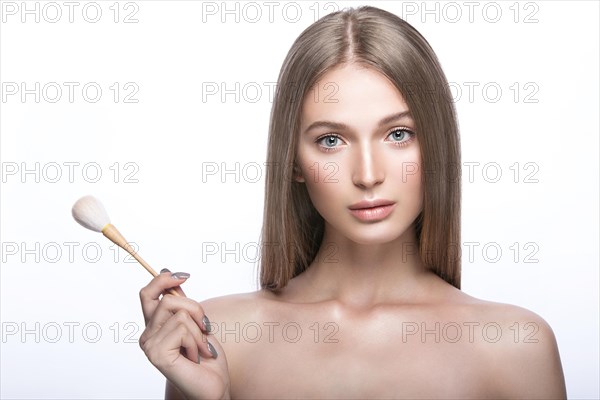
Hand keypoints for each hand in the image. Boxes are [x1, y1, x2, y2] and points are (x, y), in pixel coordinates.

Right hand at [139, 269, 229, 399]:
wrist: (214, 385)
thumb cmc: (206, 358)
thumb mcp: (196, 323)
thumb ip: (182, 304)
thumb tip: (170, 275)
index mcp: (154, 326)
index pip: (147, 294)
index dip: (162, 280)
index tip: (183, 276)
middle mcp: (147, 335)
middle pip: (167, 300)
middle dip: (195, 309)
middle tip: (205, 328)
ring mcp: (149, 345)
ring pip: (180, 314)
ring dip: (198, 330)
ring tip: (200, 348)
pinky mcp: (156, 354)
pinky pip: (182, 329)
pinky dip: (196, 341)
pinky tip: (195, 357)